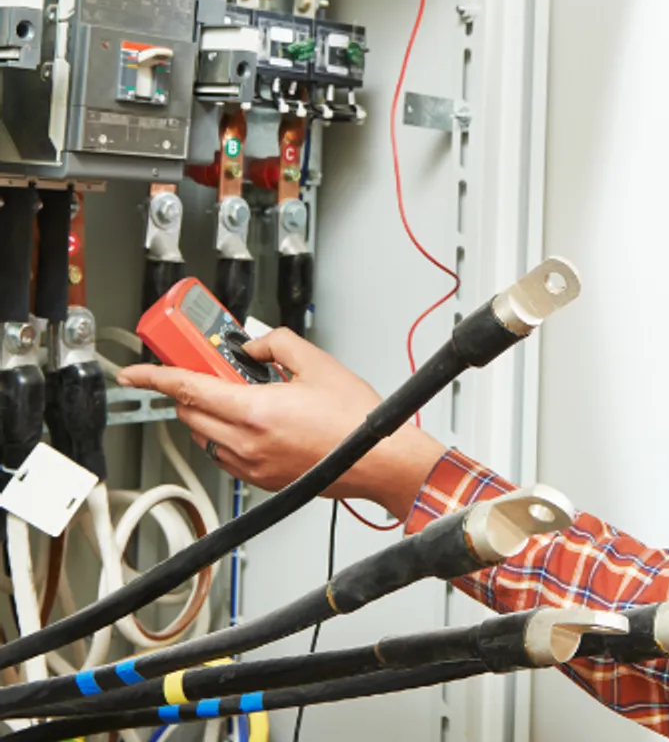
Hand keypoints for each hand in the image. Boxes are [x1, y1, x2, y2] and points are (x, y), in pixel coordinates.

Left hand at [117, 331, 445, 521]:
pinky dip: (227, 434)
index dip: (155, 378)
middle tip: (211, 369)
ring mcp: (252, 466)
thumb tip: (251, 347)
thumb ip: (275, 344)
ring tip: (244, 394)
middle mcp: (245, 443)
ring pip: (205, 435)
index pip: (188, 390)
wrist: (377, 460)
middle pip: (190, 413)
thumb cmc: (354, 420)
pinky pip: (226, 453)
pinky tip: (257, 419)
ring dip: (210, 412)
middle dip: (191, 389)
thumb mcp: (316, 362)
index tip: (135, 373)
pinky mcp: (262, 480)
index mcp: (254, 412)